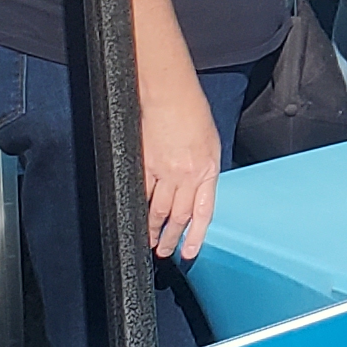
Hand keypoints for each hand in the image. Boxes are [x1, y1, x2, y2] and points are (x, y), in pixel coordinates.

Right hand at [138, 69, 223, 260]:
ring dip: (153, 228)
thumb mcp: (210, 142)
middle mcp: (188, 175)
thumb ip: (205, 168)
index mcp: (207, 170)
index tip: (190, 252)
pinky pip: (142, 193)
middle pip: (179, 215)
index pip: (203, 212)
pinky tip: (135, 216)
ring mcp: (165, 171)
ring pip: (159, 209)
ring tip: (149, 241)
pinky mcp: (145, 164)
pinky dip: (139, 207)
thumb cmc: (192, 110)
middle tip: (165, 251)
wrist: (170, 95)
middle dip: (171, 237)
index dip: (196, 235)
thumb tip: (199, 187)